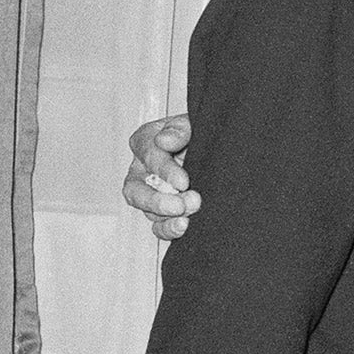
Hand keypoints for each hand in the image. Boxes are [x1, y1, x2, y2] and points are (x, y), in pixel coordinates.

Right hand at [124, 115, 197, 239]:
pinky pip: (158, 226)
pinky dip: (169, 229)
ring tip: (191, 213)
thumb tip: (165, 141)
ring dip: (169, 216)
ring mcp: (151, 194)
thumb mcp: (193, 124)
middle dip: (158, 201)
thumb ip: (180, 128)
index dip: (164, 170)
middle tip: (182, 204)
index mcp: (145, 142)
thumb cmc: (200, 134)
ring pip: (148, 211)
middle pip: (135, 191)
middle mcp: (142, 170)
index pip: (147, 155)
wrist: (218, 150)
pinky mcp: (163, 212)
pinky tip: (184, 226)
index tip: (183, 181)